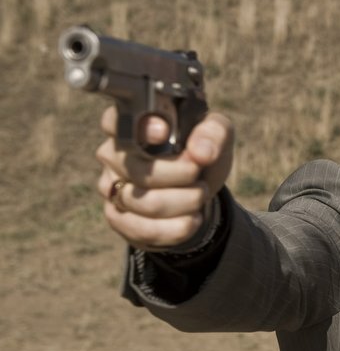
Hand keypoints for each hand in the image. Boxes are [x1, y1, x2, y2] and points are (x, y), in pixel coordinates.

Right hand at [96, 106, 233, 250]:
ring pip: (144, 203)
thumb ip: (213, 133)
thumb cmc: (201, 151)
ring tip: (200, 194)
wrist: (200, 186)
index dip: (137, 129)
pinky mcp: (118, 218)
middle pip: (139, 170)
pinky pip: (144, 229)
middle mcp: (112, 154)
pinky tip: (192, 219)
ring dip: (184, 202)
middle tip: (198, 174)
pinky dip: (177, 228)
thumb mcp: (217, 134)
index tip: (165, 133)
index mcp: (131, 124)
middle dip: (181, 175)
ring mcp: (110, 187)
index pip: (115, 121)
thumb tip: (200, 152)